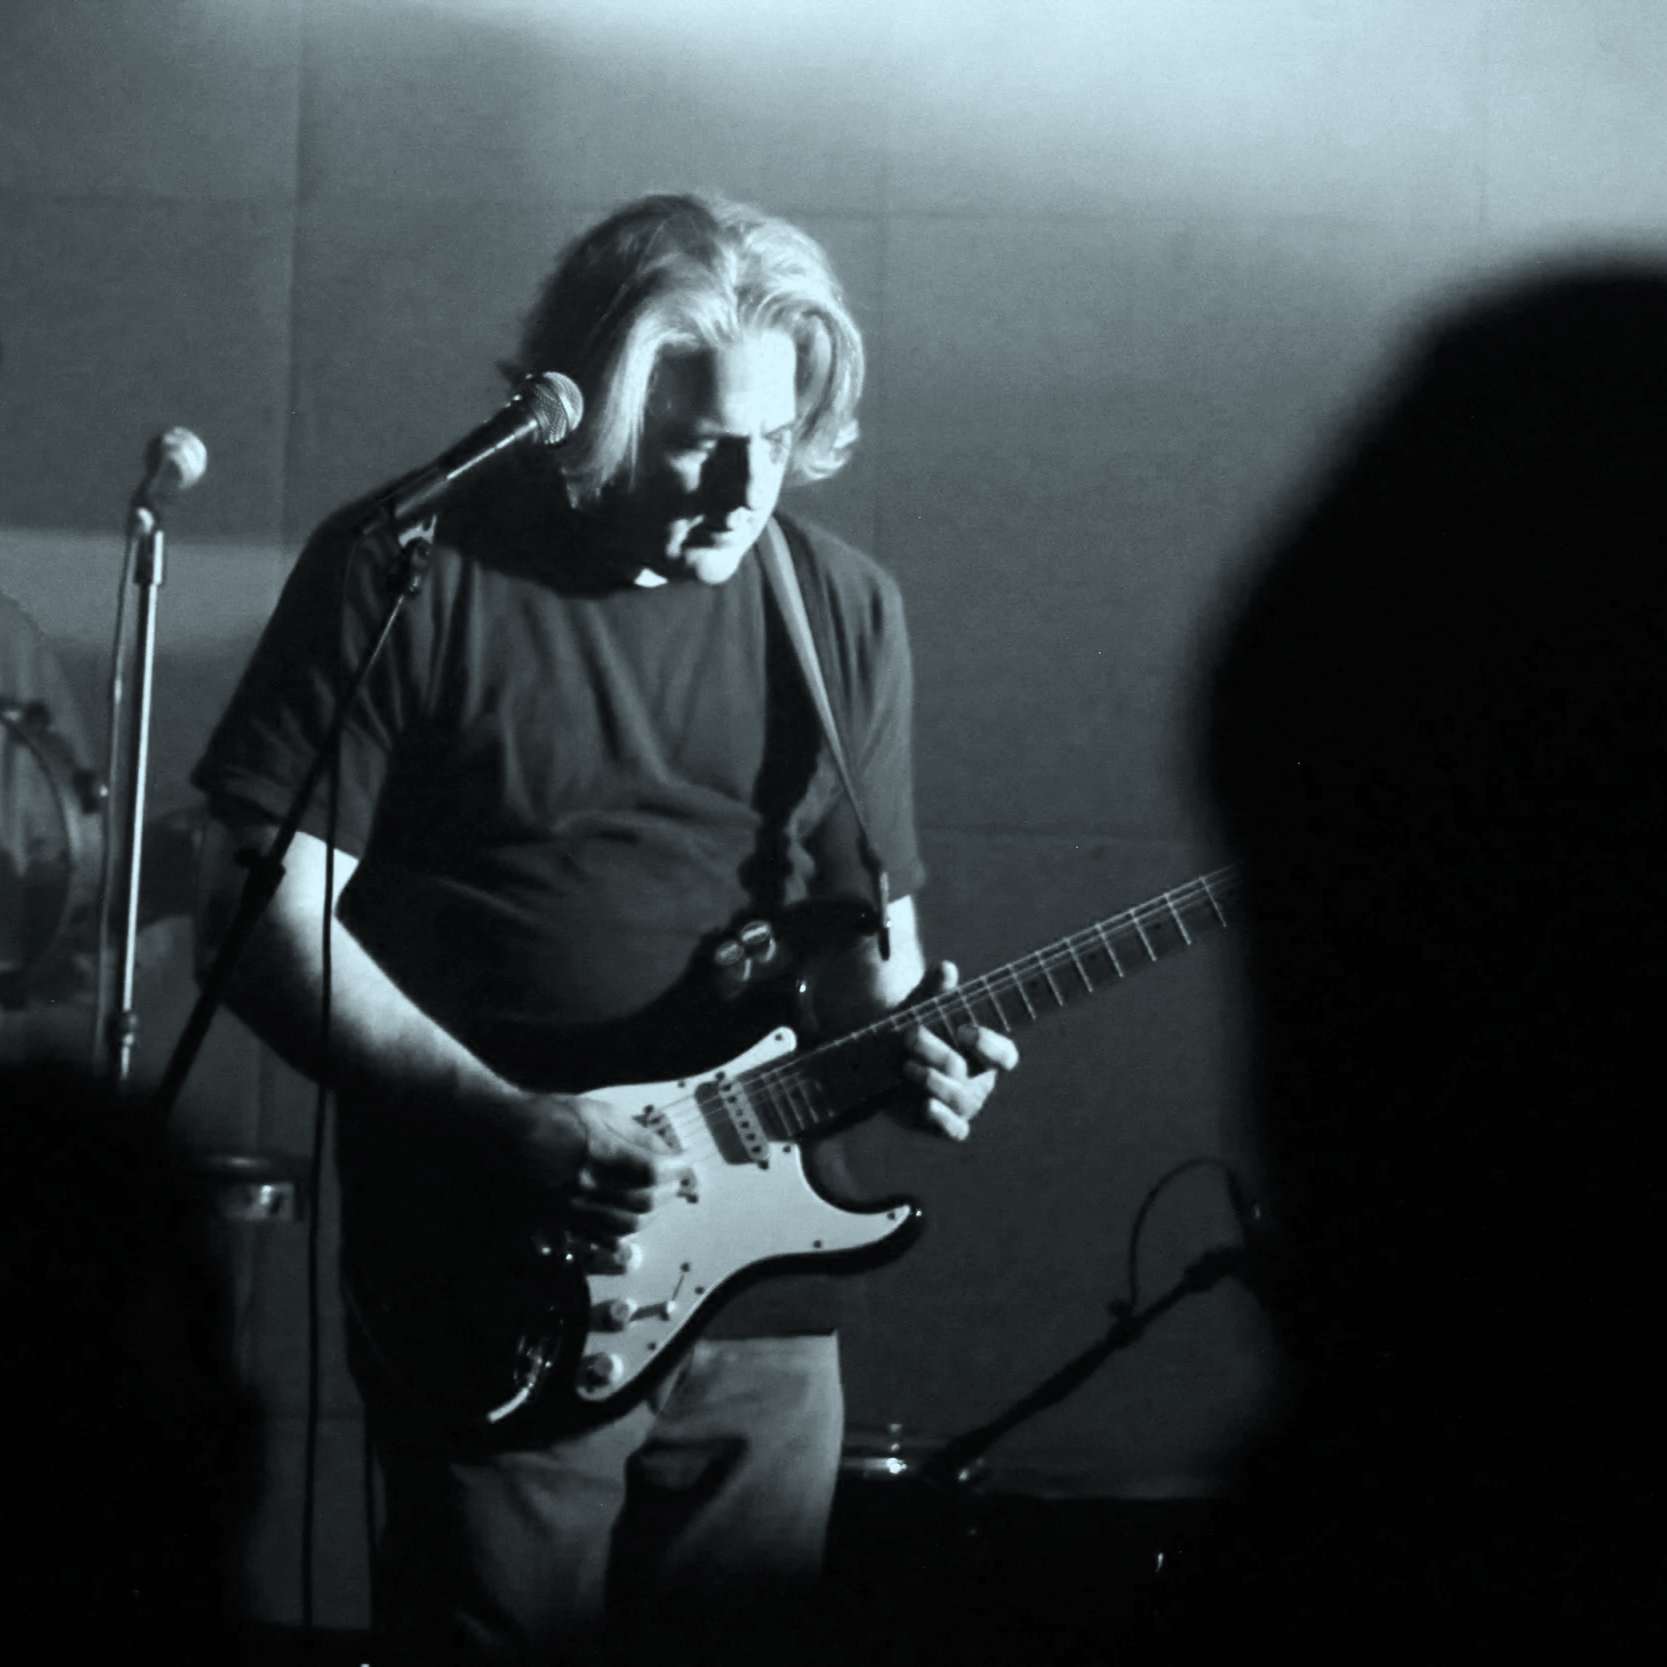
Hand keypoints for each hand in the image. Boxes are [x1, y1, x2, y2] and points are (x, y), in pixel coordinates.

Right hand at [519, 1094, 693, 1243]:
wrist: (500, 1134)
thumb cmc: (549, 1115)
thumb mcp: (597, 1110)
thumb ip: (635, 1133)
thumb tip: (666, 1150)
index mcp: (599, 1152)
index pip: (653, 1170)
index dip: (677, 1168)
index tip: (686, 1162)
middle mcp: (588, 1185)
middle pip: (644, 1201)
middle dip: (669, 1191)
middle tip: (676, 1180)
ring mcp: (573, 1207)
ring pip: (626, 1225)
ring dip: (651, 1214)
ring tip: (657, 1199)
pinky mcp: (560, 1219)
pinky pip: (599, 1237)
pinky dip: (622, 1233)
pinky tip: (630, 1221)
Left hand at [898, 961, 1018, 1141]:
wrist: (883, 1060)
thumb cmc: (914, 1030)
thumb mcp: (920, 1008)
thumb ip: (934, 990)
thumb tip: (947, 968)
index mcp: (984, 1053)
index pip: (1004, 1054)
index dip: (990, 1045)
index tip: (965, 1029)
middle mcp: (979, 1080)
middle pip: (970, 1073)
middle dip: (939, 1053)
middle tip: (910, 1035)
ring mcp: (964, 1104)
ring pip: (961, 1100)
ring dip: (934, 1082)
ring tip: (907, 1066)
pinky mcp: (945, 1123)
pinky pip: (955, 1130)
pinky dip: (943, 1121)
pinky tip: (926, 1106)